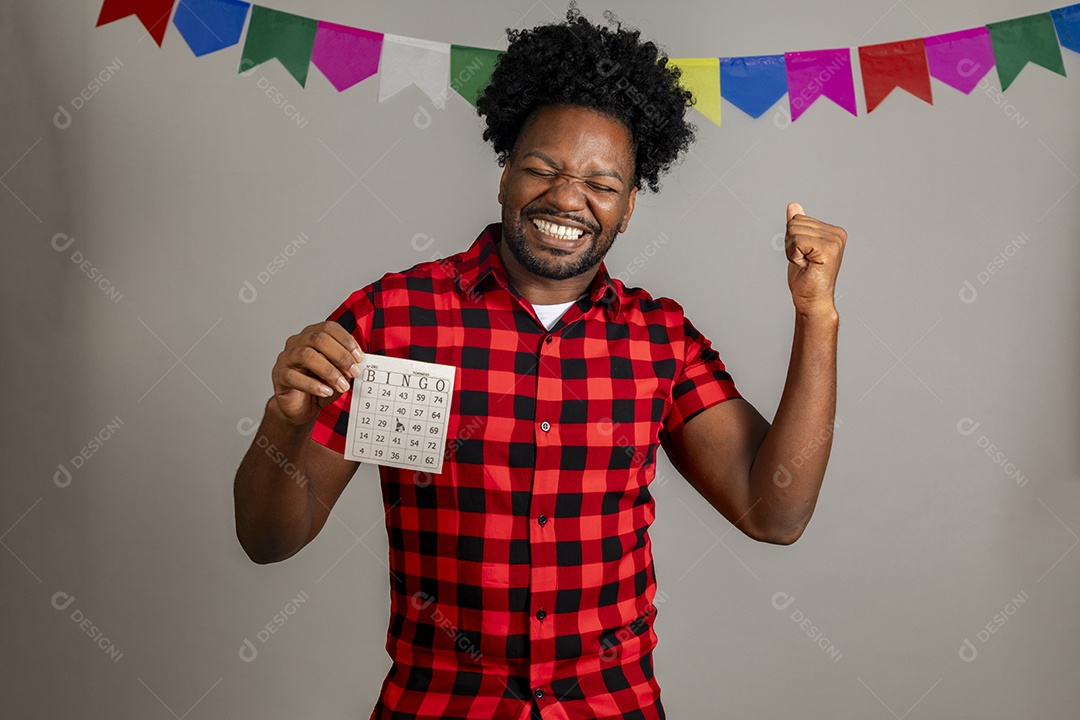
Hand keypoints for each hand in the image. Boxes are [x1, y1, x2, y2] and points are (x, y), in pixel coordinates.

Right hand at [270, 321, 364, 427]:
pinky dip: (313, 385)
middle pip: (318, 339)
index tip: (359, 357)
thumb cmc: (319, 385)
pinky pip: (293, 376)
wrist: (301, 407)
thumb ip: (346, 366)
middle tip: (354, 371)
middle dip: (340, 356)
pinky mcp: (278, 375)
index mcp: (312, 335)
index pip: (329, 328)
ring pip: (306, 355)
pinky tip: (326, 392)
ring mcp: (286, 357)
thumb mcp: (338, 374)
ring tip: (342, 385)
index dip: (346, 340)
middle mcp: (297, 342)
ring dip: (329, 371)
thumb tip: (357, 363)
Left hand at [784, 202, 846, 316]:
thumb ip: (797, 226)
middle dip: (791, 244)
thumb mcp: (797, 247)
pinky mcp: (828, 249)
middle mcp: (837, 233)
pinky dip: (794, 256)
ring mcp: (834, 241)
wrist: (812, 301)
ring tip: (805, 264)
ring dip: (792, 251)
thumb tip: (793, 206)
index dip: (792, 240)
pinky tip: (805, 266)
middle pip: (794, 223)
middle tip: (804, 261)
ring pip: (793, 231)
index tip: (804, 256)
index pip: (797, 219)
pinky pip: (797, 241)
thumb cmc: (806, 278)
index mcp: (832, 231)